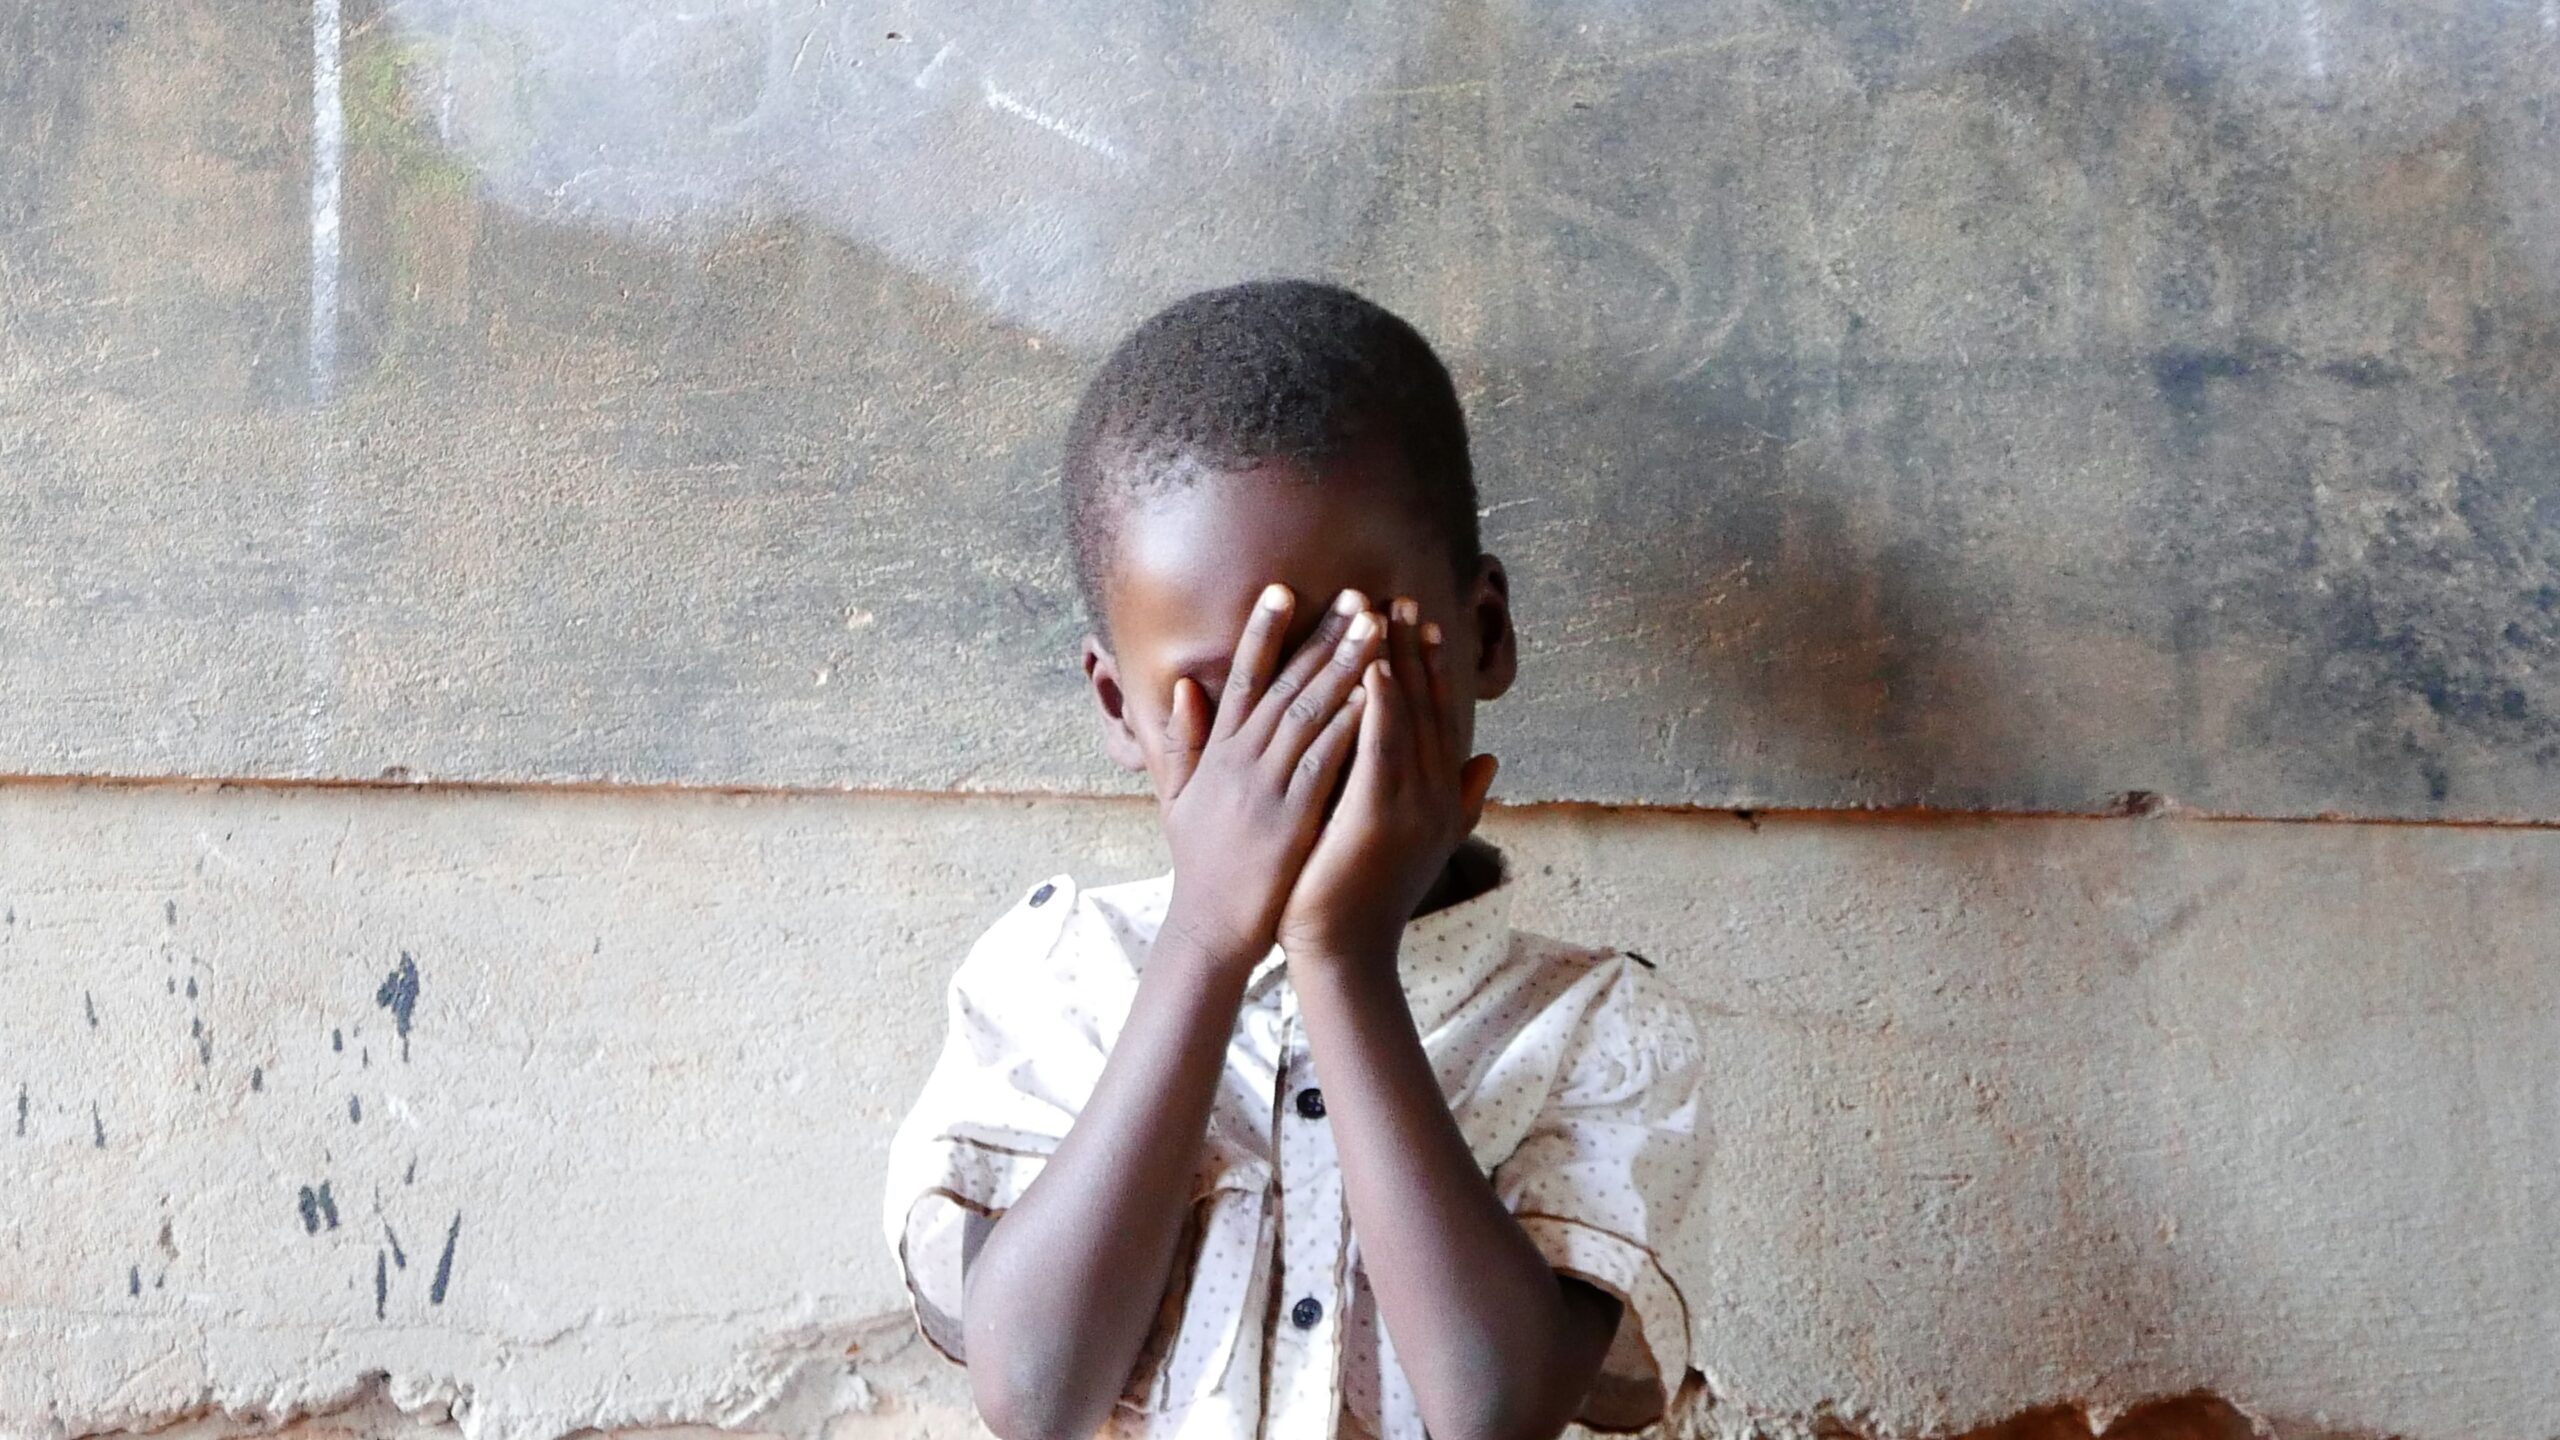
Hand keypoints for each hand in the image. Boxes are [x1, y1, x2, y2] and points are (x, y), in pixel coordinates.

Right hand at [1154, 584, 1385, 965]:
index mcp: (1216, 752)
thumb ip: (1182, 742)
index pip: (1240, 678)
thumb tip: (1181, 688)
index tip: (1284, 590)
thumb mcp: (1179, 797)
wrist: (1209, 928)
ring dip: (1343, 667)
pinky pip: (1324, 762)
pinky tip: (1375, 696)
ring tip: (1375, 628)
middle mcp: (1238, 761)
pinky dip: (1348, 725)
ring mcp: (1264, 788)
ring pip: (1307, 713)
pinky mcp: (1290, 818)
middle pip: (1283, 685)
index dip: (1262, 632)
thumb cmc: (1201, 866)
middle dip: (1320, 636)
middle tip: (1354, 595)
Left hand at [1278, 596, 1498, 962]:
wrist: (1343, 954)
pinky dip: (1378, 708)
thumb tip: (1491, 759)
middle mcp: (1434, 796)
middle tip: (1402, 597)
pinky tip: (1368, 669)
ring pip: (1405, 719)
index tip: (1419, 620)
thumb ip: (1459, 799)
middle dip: (1414, 651)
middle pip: (1427, 708)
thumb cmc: (1364, 897)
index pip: (1438, 717)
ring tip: (1382, 615)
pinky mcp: (1380, 818)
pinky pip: (1381, 750)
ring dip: (1395, 662)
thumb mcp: (1420, 842)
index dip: (1431, 667)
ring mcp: (1412, 807)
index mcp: (1439, 797)